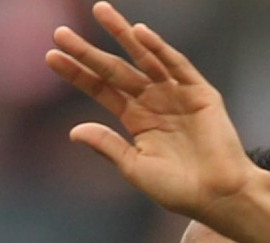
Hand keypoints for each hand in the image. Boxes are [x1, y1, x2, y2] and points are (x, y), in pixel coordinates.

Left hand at [46, 2, 254, 220]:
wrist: (218, 196)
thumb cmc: (179, 190)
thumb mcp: (135, 168)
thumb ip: (108, 146)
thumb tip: (73, 130)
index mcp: (137, 121)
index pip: (101, 90)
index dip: (78, 74)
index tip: (51, 57)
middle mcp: (154, 102)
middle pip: (115, 70)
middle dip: (89, 51)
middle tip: (60, 32)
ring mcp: (176, 94)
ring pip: (144, 59)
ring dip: (122, 34)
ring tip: (99, 11)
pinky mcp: (200, 93)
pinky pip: (176, 66)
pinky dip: (159, 49)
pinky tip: (139, 33)